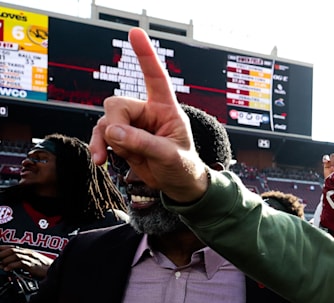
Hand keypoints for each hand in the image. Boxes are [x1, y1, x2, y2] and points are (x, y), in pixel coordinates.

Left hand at [0, 245, 51, 278]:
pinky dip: (12, 265)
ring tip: (0, 264)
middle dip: (1, 253)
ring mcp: (31, 258)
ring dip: (5, 259)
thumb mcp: (31, 263)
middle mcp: (28, 253)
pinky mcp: (32, 264)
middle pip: (12, 250)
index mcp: (27, 252)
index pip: (12, 247)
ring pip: (15, 255)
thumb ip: (21, 262)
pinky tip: (7, 269)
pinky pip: (20, 263)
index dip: (2, 248)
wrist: (55, 271)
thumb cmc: (44, 268)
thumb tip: (9, 265)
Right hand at [89, 28, 207, 201]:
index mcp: (166, 109)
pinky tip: (100, 159)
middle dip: (115, 125)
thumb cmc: (183, 167)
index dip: (145, 56)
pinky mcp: (122, 138)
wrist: (178, 185)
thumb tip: (113, 131)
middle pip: (116, 104)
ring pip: (106, 121)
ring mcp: (132, 125)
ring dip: (106, 140)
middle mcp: (147, 113)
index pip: (156, 78)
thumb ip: (142, 142)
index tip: (136, 33)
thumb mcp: (169, 155)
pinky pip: (101, 135)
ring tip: (119, 157)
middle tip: (125, 145)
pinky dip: (98, 146)